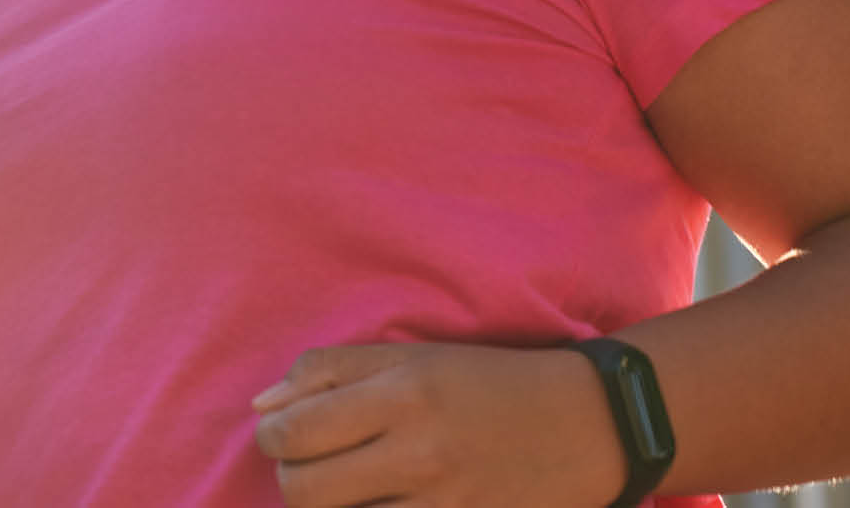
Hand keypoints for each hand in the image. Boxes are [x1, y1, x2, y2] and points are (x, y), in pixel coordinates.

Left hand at [247, 341, 627, 506]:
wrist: (587, 424)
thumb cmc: (488, 383)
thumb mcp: (413, 356)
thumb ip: (329, 371)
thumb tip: (261, 408)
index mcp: (402, 391)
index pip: (292, 431)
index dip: (273, 438)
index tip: (286, 434)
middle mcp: (420, 450)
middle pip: (303, 490)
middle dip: (294, 478)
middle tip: (314, 465)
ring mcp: (444, 501)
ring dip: (332, 507)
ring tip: (350, 487)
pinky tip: (382, 502)